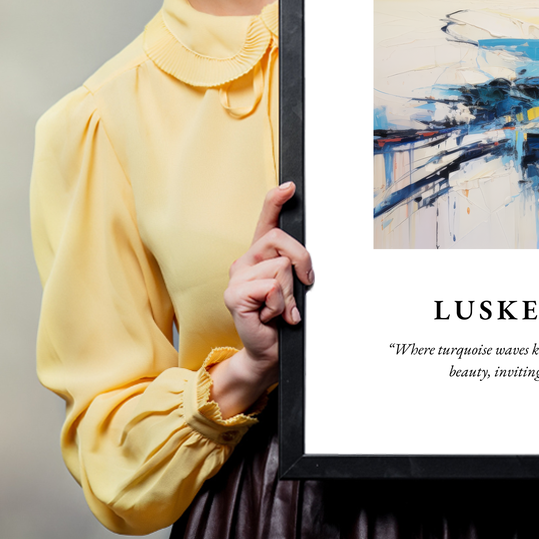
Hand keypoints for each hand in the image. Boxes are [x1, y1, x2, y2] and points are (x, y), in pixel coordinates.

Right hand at [209, 182, 313, 416]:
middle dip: (302, 262)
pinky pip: (271, 287)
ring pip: (280, 267)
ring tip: (281, 309)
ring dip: (290, 293)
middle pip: (281, 240)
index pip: (266, 220)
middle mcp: (245, 261)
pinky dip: (280, 305)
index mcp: (260, 256)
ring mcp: (237, 277)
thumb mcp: (294, 287)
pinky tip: (271, 316)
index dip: (276, 200)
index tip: (290, 186)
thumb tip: (305, 259)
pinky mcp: (234, 295)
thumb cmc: (283, 318)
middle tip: (303, 286)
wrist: (269, 351)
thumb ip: (295, 267)